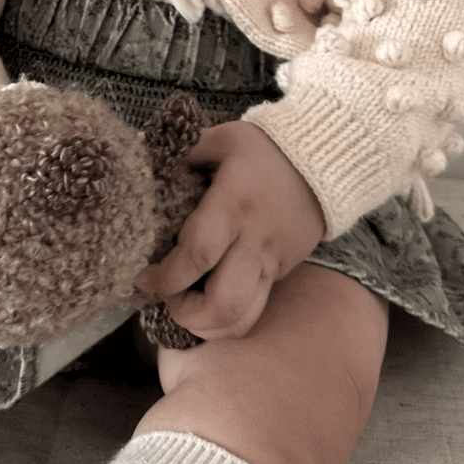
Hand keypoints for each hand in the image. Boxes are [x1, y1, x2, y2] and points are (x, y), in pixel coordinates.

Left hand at [135, 120, 325, 341]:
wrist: (324, 160)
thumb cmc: (265, 148)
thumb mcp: (223, 137)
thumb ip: (184, 149)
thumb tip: (139, 152)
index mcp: (232, 205)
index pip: (198, 255)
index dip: (166, 276)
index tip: (146, 275)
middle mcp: (253, 241)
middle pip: (223, 305)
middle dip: (185, 315)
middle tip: (168, 298)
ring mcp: (271, 262)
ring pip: (242, 320)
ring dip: (208, 326)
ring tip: (187, 307)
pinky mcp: (281, 272)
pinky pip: (255, 309)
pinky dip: (227, 317)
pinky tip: (209, 300)